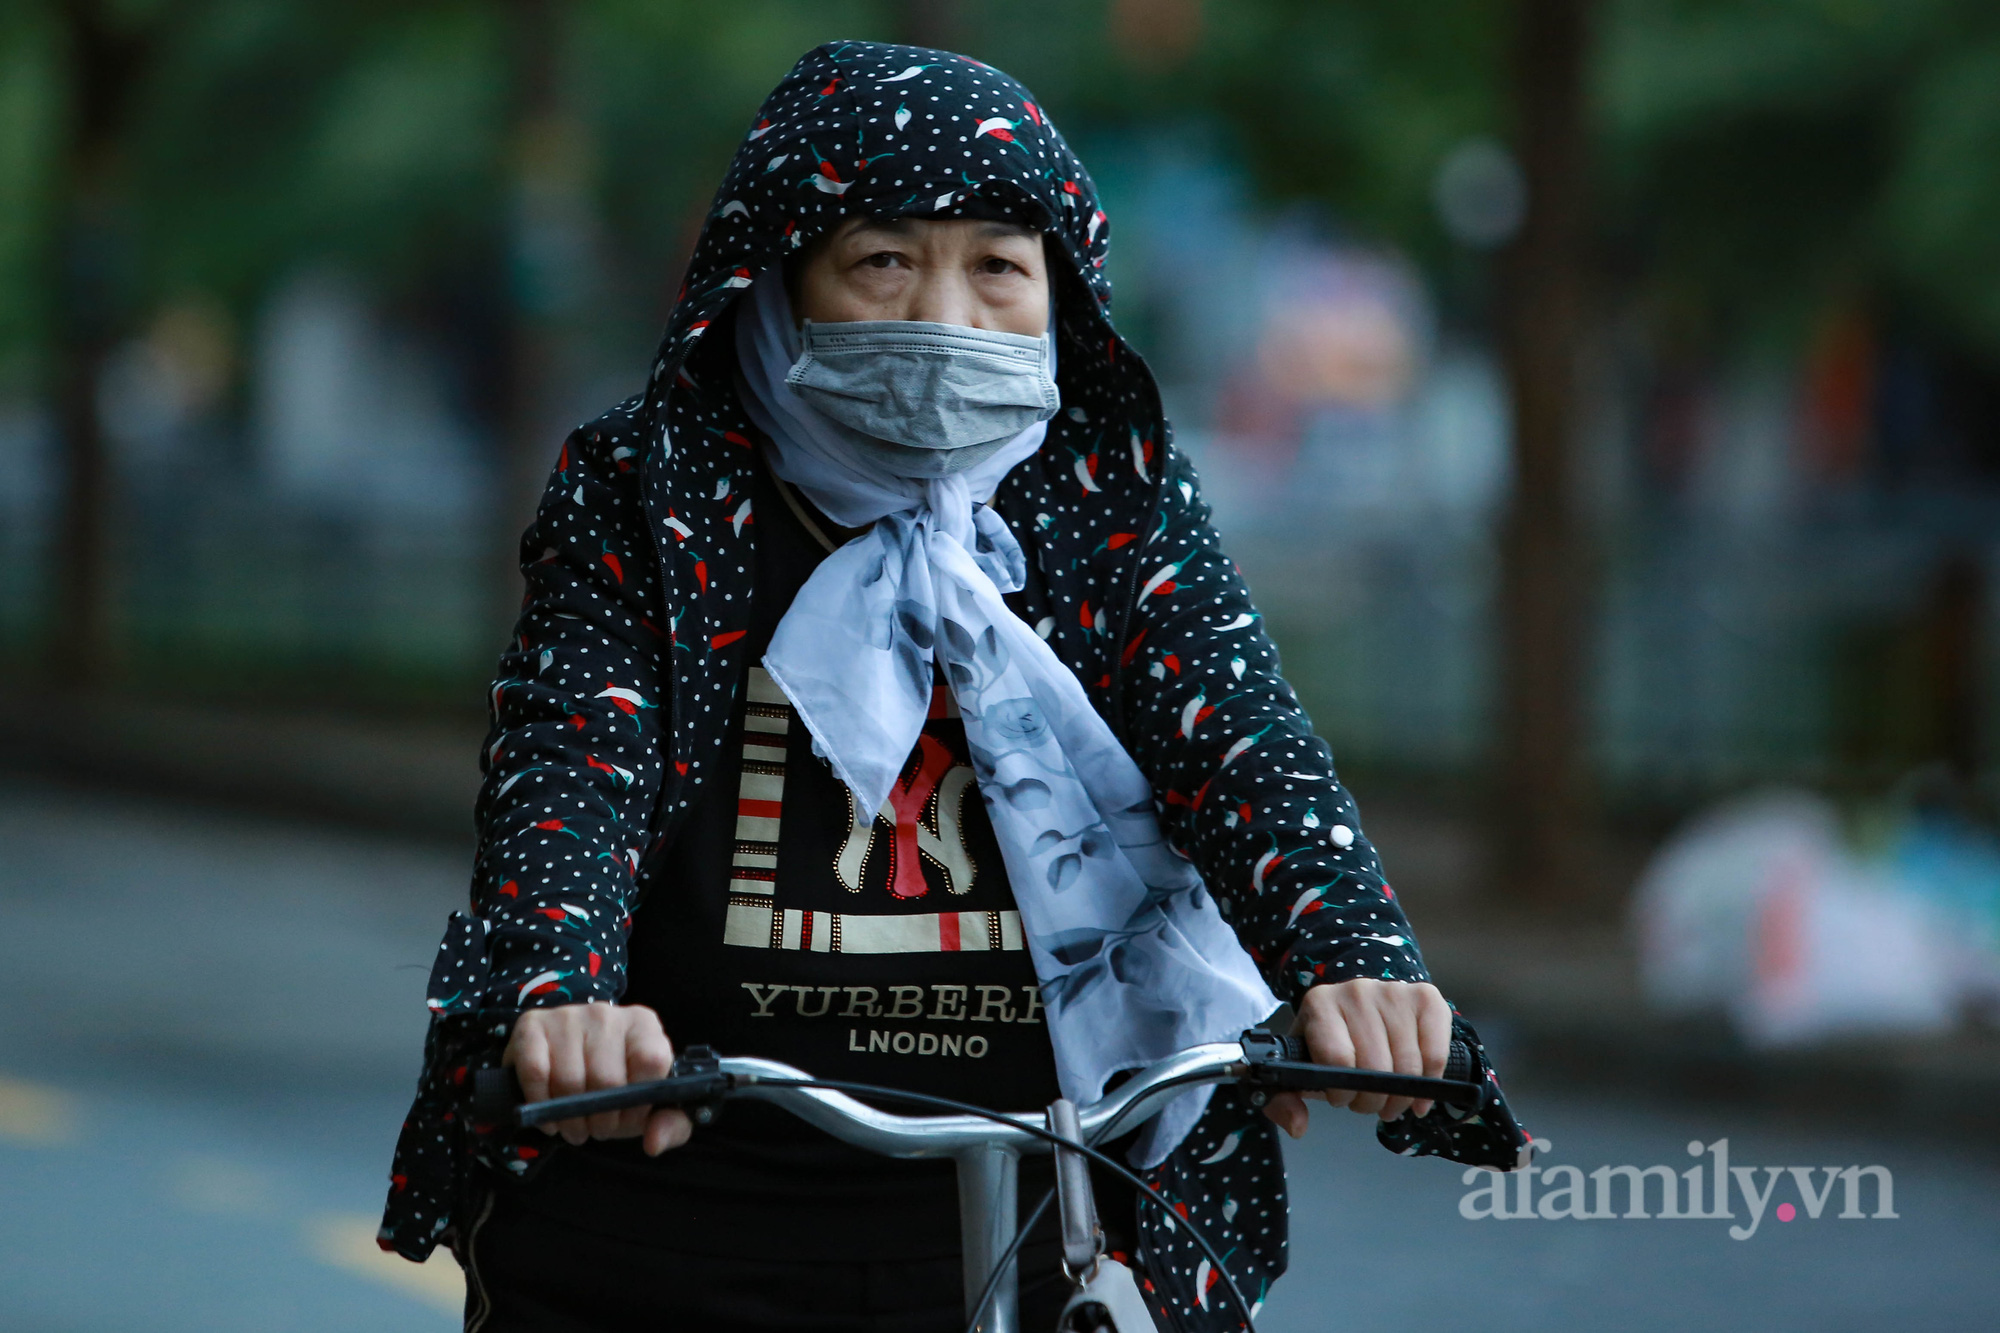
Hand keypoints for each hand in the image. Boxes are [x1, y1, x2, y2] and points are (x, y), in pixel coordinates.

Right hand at [503, 1003, 691, 1155]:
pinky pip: (535, 1073)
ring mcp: (568, 1015)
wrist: (564, 1063)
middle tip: (595, 1129)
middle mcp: (607, 1013)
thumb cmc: (615, 1085)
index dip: (638, 1104)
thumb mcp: (651, 1107)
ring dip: (569, 1119)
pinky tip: (548, 1115)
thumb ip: (669, 1125)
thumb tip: (654, 1142)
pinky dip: (539, 1104)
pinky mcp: (532, 1024)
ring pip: (569, 1081)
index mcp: (644, 1025)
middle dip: (601, 1120)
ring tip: (574, 1125)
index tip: (627, 1120)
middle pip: (607, 1079)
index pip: (652, 1062)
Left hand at [1262, 978, 1450, 1137]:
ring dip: (1400, 1097)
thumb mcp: (1298, 1066)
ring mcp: (1394, 991)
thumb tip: (1298, 1126)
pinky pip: (1436, 1054)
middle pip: (1376, 1067)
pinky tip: (1417, 1095)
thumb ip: (1283, 1101)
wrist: (1357, 1005)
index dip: (1342, 1093)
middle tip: (1367, 1102)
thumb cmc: (1328, 1041)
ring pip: (1408, 1066)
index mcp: (1319, 1004)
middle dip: (1372, 1101)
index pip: (1338, 1060)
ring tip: (1388, 1098)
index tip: (1341, 1098)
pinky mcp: (1426, 998)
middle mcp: (1357, 991)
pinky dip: (1430, 1084)